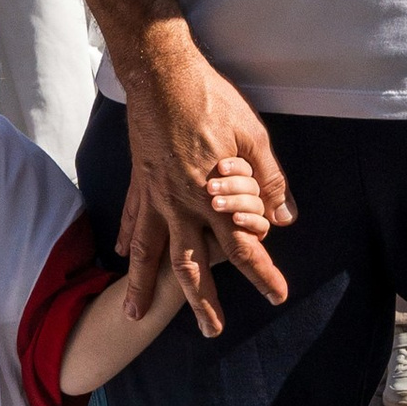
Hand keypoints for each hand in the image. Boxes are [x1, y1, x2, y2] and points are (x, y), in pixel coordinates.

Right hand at [119, 35, 291, 338]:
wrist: (161, 74)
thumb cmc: (211, 100)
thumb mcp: (253, 137)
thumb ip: (268, 181)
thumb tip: (286, 217)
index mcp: (213, 195)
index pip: (242, 246)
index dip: (262, 273)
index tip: (277, 296)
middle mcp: (181, 204)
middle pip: (192, 265)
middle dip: (203, 302)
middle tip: (212, 331)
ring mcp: (154, 195)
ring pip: (150, 251)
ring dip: (144, 285)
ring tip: (134, 314)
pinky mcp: (139, 179)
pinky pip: (131, 217)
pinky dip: (126, 238)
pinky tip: (121, 254)